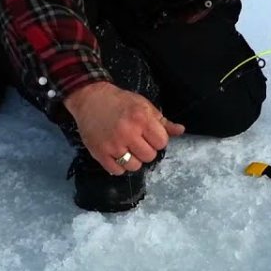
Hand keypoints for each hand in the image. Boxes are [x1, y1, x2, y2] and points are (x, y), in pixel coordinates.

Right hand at [64, 82, 184, 174]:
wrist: (90, 98)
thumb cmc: (120, 102)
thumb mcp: (143, 106)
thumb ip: (162, 122)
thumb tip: (181, 130)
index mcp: (141, 119)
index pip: (161, 142)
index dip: (157, 140)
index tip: (149, 135)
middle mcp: (128, 132)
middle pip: (149, 156)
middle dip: (145, 150)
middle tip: (136, 141)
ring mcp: (113, 145)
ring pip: (134, 166)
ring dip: (133, 160)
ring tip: (126, 148)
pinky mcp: (100, 153)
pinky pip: (117, 171)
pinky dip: (118, 166)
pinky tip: (116, 154)